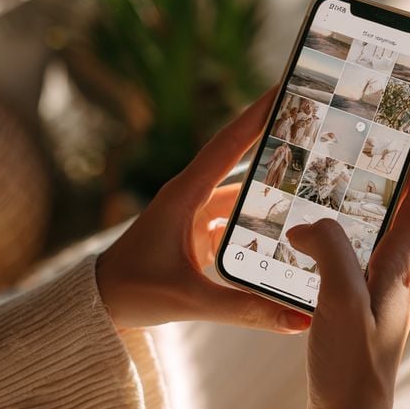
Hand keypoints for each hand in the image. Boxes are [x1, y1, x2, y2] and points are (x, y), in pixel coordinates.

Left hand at [96, 87, 311, 333]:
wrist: (97, 306)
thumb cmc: (133, 292)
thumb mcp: (191, 301)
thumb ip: (246, 309)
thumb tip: (299, 321)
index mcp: (183, 195)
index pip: (226, 146)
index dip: (255, 115)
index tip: (283, 87)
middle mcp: (190, 196)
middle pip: (238, 160)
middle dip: (273, 141)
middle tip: (312, 124)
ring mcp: (193, 214)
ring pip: (240, 194)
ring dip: (270, 188)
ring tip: (312, 178)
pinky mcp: (196, 233)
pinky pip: (235, 220)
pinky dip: (258, 222)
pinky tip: (286, 230)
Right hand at [285, 113, 409, 408]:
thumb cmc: (351, 368)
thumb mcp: (338, 301)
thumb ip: (328, 250)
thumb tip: (306, 224)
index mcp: (401, 269)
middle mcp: (400, 276)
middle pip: (408, 209)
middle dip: (403, 168)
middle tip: (386, 133)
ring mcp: (384, 294)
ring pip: (383, 232)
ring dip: (375, 198)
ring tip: (350, 171)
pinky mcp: (364, 309)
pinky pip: (360, 255)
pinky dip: (348, 231)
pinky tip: (320, 235)